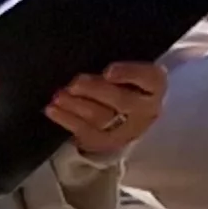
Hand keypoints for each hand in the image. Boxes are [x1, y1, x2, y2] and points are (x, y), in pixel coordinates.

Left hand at [47, 61, 166, 157]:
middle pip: (122, 101)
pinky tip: (53, 111)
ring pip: (102, 119)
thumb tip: (84, 65)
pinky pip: (88, 135)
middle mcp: (146, 109)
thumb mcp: (127, 70)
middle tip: (73, 84)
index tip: (108, 70)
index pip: (148, 78)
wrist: (130, 113)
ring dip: (76, 107)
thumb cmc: (126, 82)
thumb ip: (113, 69)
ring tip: (58, 97)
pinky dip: (68, 121)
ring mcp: (128, 129)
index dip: (128, 74)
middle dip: (94, 91)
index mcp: (154, 85)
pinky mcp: (109, 142)